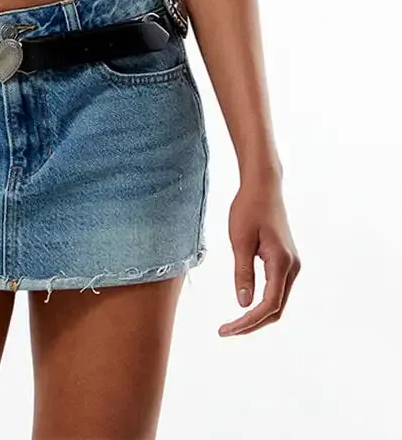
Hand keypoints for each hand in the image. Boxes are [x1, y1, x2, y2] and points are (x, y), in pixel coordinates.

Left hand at [218, 174, 300, 336]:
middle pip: (276, 309)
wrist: (263, 186)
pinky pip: (277, 290)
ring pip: (278, 301)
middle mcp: (292, 267)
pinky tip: (246, 306)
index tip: (226, 330)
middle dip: (252, 324)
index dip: (248, 322)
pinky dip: (263, 303)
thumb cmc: (249, 208)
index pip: (269, 305)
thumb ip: (242, 273)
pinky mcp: (287, 261)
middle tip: (226, 331)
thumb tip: (243, 304)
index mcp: (281, 262)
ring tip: (233, 324)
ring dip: (258, 316)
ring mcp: (292, 265)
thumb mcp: (239, 240)